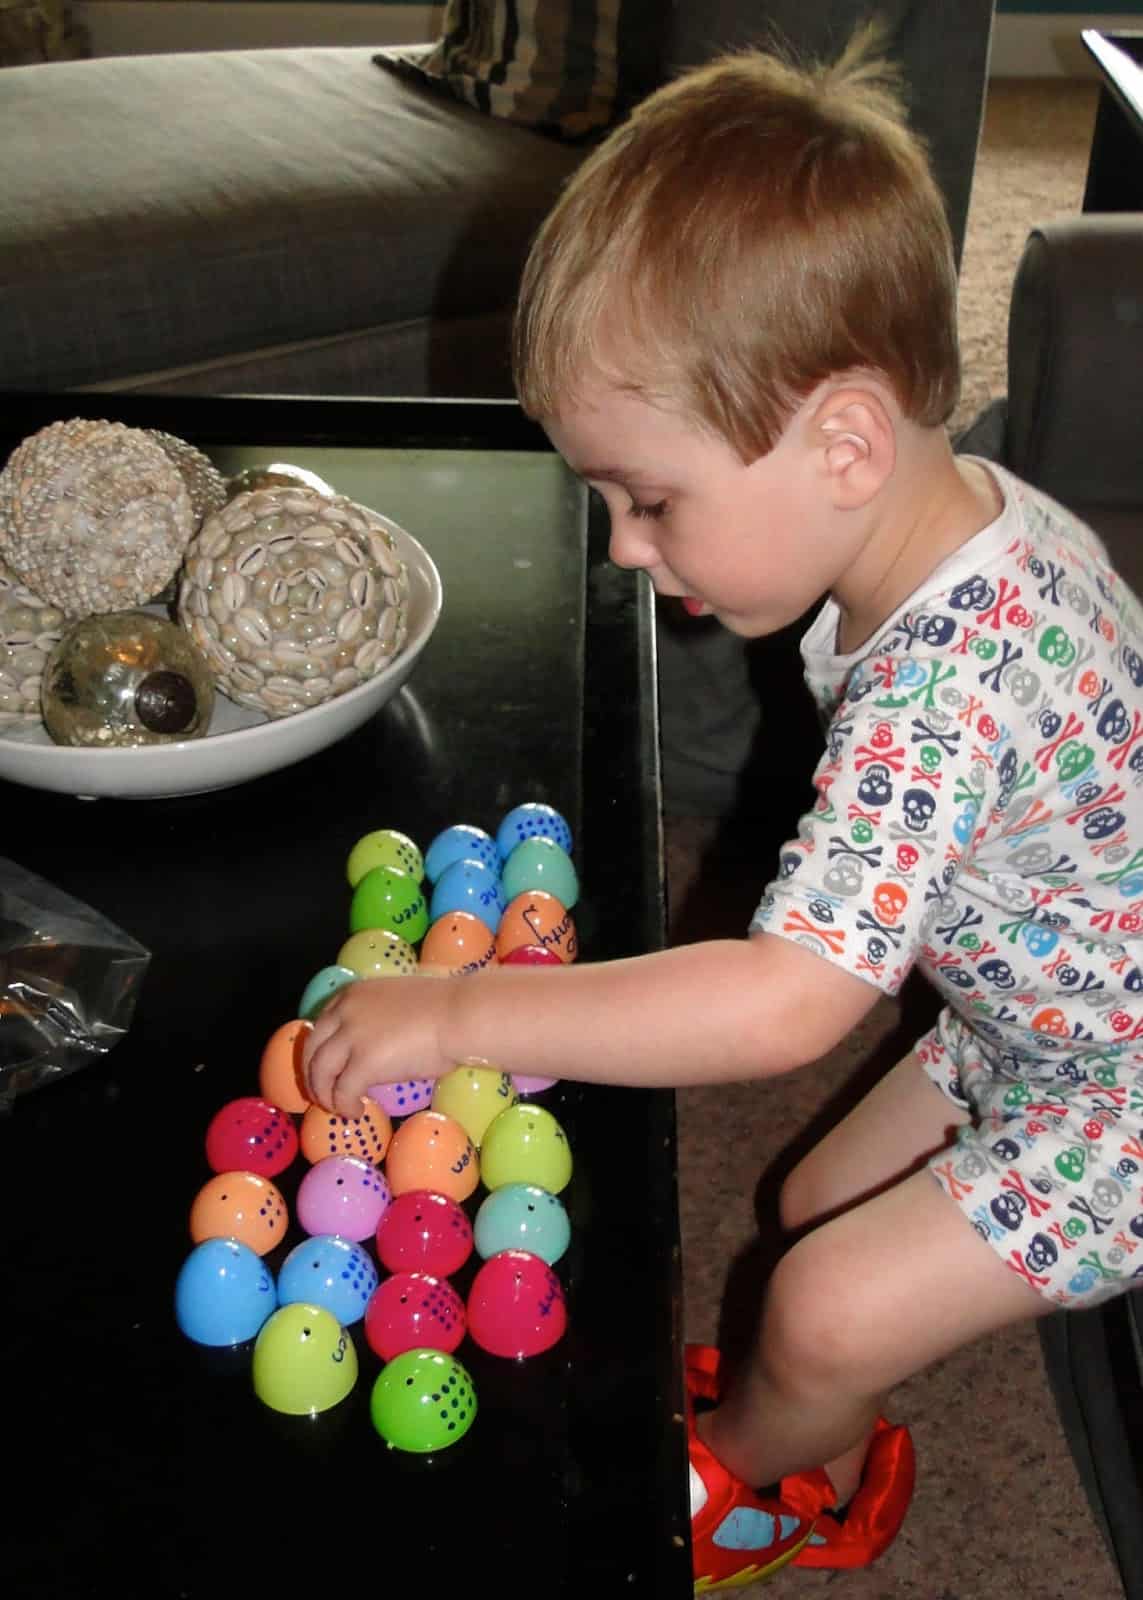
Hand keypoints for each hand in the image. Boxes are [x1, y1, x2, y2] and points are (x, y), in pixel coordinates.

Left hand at [302, 975, 454, 1118]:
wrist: (460, 1015)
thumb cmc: (445, 1008)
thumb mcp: (398, 1002)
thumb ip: (378, 1017)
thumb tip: (377, 1042)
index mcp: (354, 995)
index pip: (321, 1024)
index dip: (319, 1049)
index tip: (326, 1066)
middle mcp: (345, 1012)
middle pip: (312, 1048)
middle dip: (313, 1074)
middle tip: (322, 1093)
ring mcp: (352, 1038)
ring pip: (320, 1072)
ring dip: (324, 1094)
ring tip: (337, 1107)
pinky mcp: (364, 1064)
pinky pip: (342, 1092)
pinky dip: (344, 1105)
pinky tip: (356, 1111)